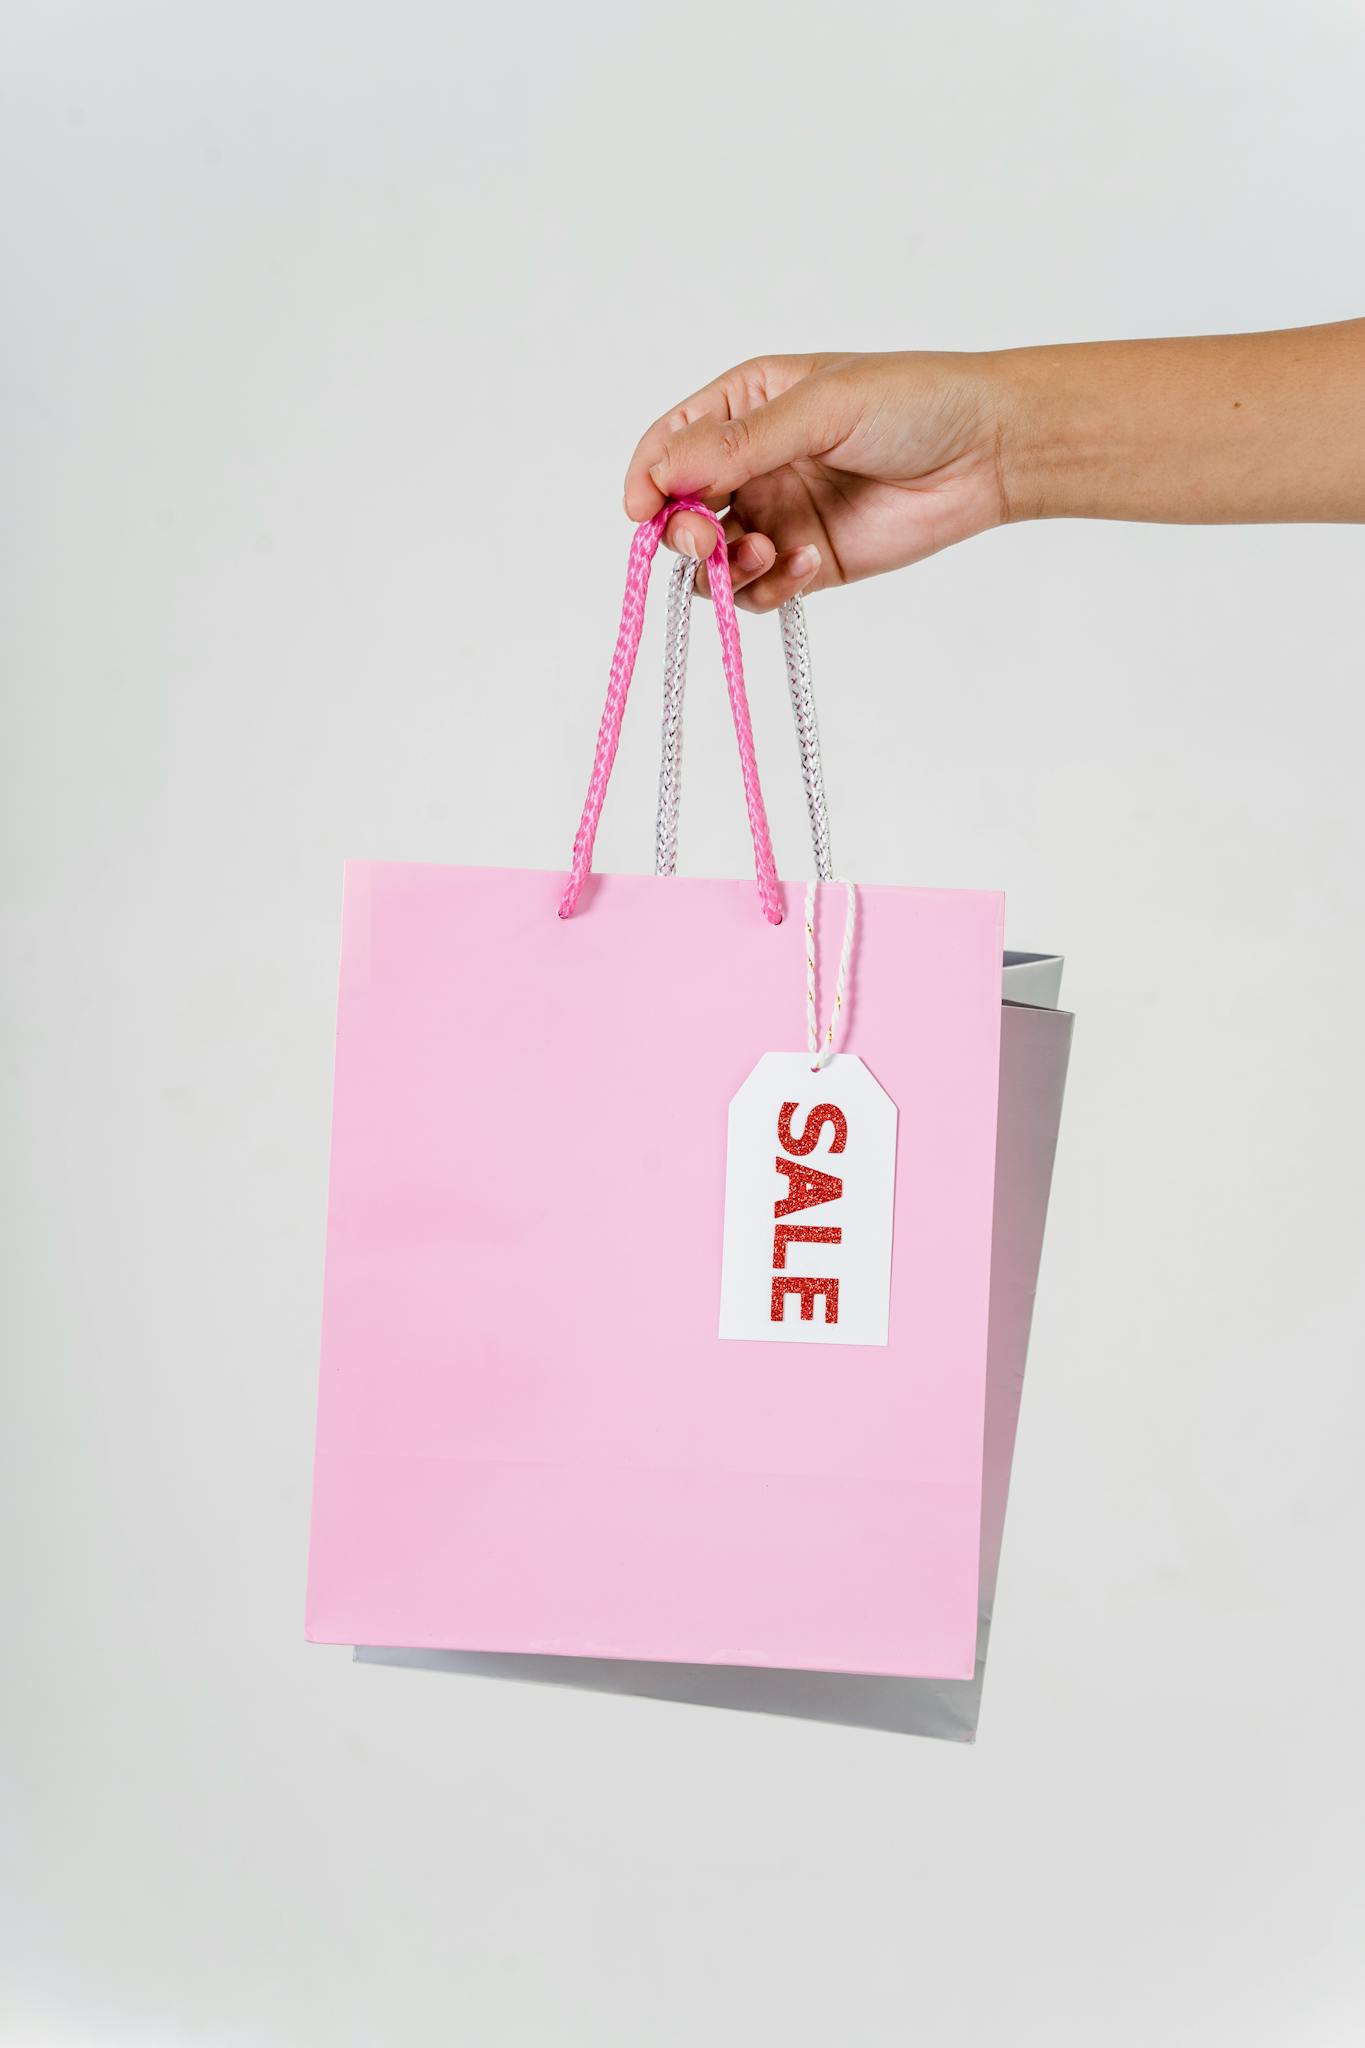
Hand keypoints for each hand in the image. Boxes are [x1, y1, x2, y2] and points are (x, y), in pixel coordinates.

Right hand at [622, 351, 1011, 610]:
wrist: (988, 452)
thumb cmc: (913, 404)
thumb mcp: (820, 408)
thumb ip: (740, 443)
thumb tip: (664, 473)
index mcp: (744, 407)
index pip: (668, 446)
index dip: (648, 481)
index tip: (643, 512)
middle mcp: (751, 464)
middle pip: (680, 511)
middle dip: (682, 532)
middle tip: (708, 541)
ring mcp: (778, 516)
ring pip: (712, 562)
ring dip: (723, 568)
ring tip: (767, 553)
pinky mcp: (808, 563)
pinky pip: (760, 592)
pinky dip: (768, 589)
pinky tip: (805, 565)